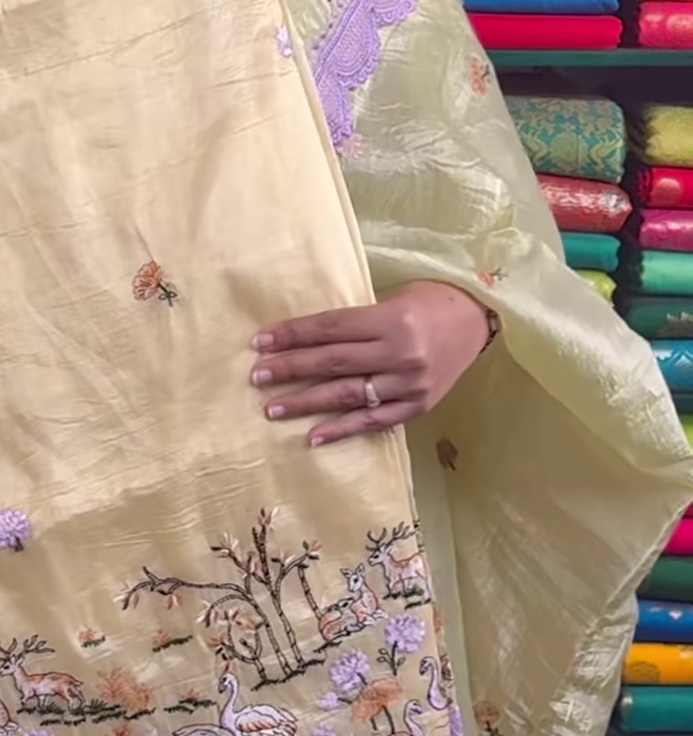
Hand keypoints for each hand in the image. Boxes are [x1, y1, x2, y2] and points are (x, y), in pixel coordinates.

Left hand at [250, 281, 491, 445]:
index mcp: (392, 319)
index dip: (293, 335)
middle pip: (333, 362)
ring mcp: (409, 384)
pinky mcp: (417, 406)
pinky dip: (341, 430)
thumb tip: (303, 338)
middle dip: (290, 369)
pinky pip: (373, 422)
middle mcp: (400, 353)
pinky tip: (312, 436)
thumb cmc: (429, 302)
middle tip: (257, 377)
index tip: (260, 342)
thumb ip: (356, 321)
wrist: (478, 322)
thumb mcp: (392, 299)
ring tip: (272, 408)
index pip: (330, 328)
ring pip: (347, 395)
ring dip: (306, 402)